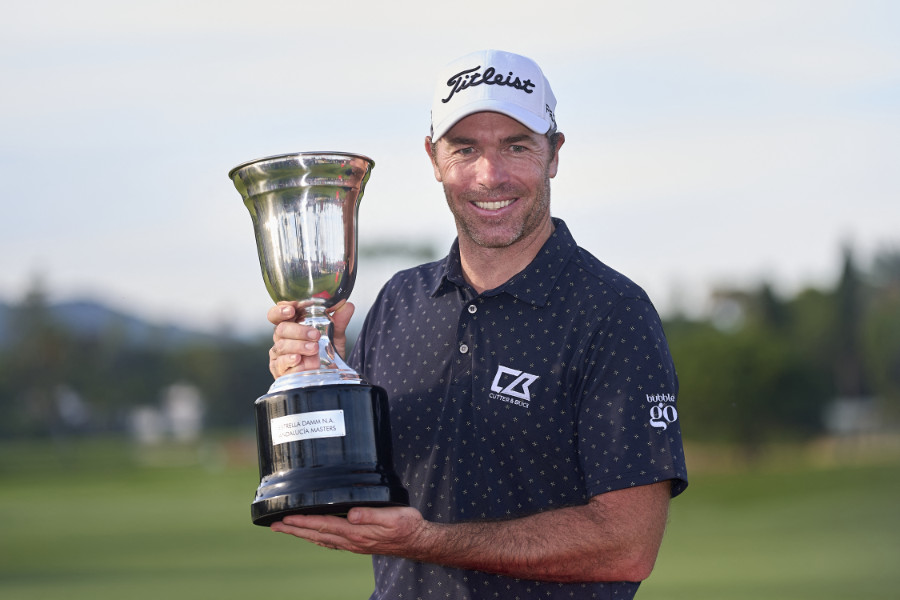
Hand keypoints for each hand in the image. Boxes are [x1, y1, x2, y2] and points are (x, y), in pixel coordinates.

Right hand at [266, 300, 354, 378]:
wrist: (329, 376)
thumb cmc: (326, 354)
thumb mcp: (336, 336)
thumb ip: (340, 320)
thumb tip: (347, 305)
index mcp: (292, 325)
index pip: (278, 314)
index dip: (281, 309)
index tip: (292, 309)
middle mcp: (283, 338)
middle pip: (280, 328)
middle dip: (298, 330)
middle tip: (315, 334)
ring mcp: (279, 354)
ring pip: (281, 346)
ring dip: (299, 346)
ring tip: (314, 349)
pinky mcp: (280, 369)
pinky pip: (280, 364)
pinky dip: (290, 360)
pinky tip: (298, 359)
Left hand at [270, 506, 427, 556]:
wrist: (419, 541)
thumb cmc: (408, 526)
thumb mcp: (394, 516)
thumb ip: (371, 515)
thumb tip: (350, 514)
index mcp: (356, 532)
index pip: (323, 525)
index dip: (303, 522)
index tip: (284, 520)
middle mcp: (351, 540)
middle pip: (316, 534)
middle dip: (294, 530)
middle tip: (274, 527)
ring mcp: (354, 544)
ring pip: (321, 539)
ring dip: (302, 534)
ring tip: (286, 530)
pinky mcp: (358, 543)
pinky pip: (331, 542)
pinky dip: (317, 538)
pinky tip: (314, 536)